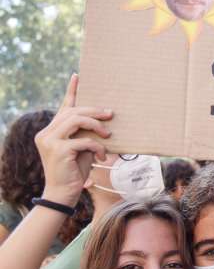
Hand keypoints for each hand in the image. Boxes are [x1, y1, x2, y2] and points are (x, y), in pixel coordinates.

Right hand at [35, 74, 111, 207]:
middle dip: (94, 111)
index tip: (78, 76)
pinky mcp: (58, 150)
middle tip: (111, 114)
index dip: (72, 91)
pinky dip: (96, 146)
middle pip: (73, 111)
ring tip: (108, 134)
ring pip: (76, 121)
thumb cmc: (75, 170)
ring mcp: (50, 141)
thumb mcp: (82, 148)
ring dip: (96, 125)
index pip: (63, 106)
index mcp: (51, 130)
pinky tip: (102, 155)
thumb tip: (103, 119)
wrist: (63, 193)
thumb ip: (86, 133)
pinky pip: (83, 140)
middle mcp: (46, 133)